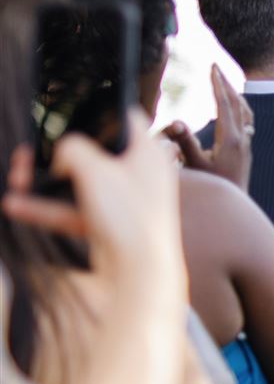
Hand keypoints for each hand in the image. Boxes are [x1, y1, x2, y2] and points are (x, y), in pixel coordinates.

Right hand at [4, 112, 184, 294]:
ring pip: (79, 184)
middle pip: (93, 153)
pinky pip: (75, 212)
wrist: (140, 275)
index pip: (126, 117)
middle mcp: (140, 175)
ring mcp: (125, 201)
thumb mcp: (94, 169)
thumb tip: (64, 153)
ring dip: (44, 182)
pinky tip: (15, 206)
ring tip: (15, 179)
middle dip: (54, 155)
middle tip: (25, 155)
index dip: (100, 108)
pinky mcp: (111, 226)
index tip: (73, 108)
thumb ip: (72, 149)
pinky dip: (48, 209)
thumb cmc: (128, 217)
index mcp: (148, 152)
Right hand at [160, 65, 254, 192]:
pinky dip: (240, 110)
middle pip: (237, 104)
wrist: (231, 207)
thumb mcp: (194, 165)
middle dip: (226, 84)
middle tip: (216, 67)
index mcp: (230, 139)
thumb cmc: (209, 188)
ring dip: (235, 96)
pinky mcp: (245, 153)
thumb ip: (184, 142)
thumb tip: (175, 122)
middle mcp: (242, 140)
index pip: (225, 104)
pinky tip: (234, 109)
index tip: (212, 67)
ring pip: (245, 113)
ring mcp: (246, 146)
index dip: (217, 84)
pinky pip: (246, 123)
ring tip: (225, 83)